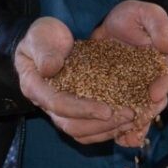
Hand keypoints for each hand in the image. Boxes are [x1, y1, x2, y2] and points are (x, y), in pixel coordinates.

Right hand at [14, 17, 132, 143]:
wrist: (48, 39)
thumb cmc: (44, 36)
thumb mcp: (41, 36)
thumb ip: (44, 51)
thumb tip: (49, 69)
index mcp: (35, 87)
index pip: (58, 104)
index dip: (83, 109)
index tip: (107, 110)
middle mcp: (47, 104)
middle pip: (71, 125)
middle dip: (100, 124)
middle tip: (128, 115)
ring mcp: (61, 110)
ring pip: (82, 131)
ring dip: (107, 129)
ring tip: (132, 119)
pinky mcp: (75, 110)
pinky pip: (89, 128)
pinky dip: (108, 128)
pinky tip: (128, 121)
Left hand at [91, 0, 167, 142]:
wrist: (113, 23)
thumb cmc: (135, 17)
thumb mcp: (149, 14)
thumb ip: (160, 26)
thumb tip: (167, 47)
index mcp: (163, 64)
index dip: (163, 86)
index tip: (154, 93)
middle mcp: (152, 82)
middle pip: (155, 102)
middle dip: (148, 114)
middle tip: (137, 120)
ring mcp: (135, 91)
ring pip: (139, 113)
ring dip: (135, 127)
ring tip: (127, 138)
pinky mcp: (117, 95)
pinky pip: (122, 115)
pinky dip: (121, 129)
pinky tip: (118, 140)